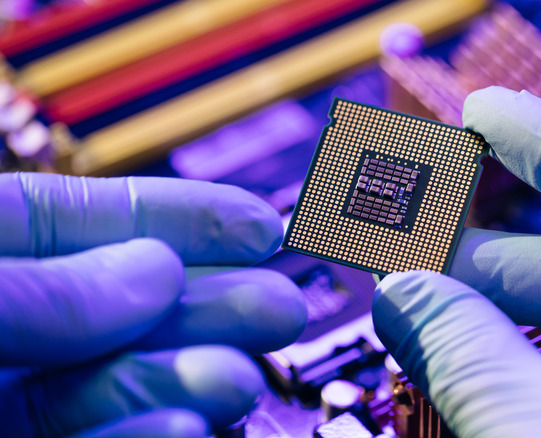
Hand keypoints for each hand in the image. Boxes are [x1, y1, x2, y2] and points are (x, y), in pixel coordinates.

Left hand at [0, 173, 305, 436]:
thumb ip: (39, 289)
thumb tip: (156, 269)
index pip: (85, 221)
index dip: (181, 217)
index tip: (258, 224)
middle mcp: (4, 331)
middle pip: (121, 310)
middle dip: (208, 307)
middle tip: (278, 308)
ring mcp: (6, 403)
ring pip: (110, 387)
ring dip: (183, 382)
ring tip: (234, 382)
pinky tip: (183, 428)